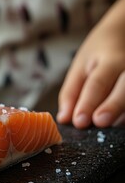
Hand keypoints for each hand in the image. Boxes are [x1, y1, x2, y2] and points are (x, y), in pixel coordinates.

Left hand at [57, 0, 124, 128]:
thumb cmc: (99, 54)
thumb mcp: (79, 67)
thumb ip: (71, 93)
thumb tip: (64, 119)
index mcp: (110, 60)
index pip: (98, 83)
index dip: (88, 102)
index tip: (79, 121)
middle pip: (124, 87)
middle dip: (112, 107)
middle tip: (98, 122)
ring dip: (120, 115)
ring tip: (106, 128)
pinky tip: (115, 125)